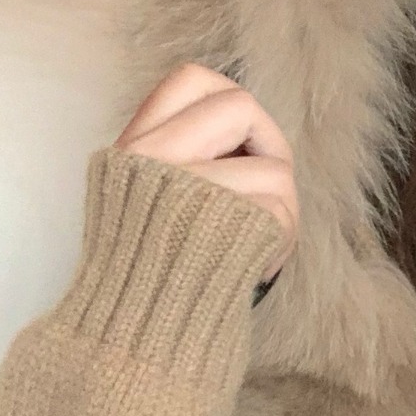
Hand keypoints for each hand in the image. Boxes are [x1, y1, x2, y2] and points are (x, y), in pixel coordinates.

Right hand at [114, 64, 299, 275]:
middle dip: (269, 146)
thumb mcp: (145, 199)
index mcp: (135, 151)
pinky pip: (281, 213)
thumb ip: (182, 153)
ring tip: (254, 244)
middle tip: (266, 190)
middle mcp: (156, 161)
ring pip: (275, 170)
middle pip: (242, 106)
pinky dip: (280, 244)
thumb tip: (245, 119)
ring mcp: (192, 192)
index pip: (190, 79)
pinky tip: (253, 267)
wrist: (136, 336)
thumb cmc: (152, 271)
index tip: (234, 140)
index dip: (225, 100)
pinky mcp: (228, 230)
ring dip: (281, 210)